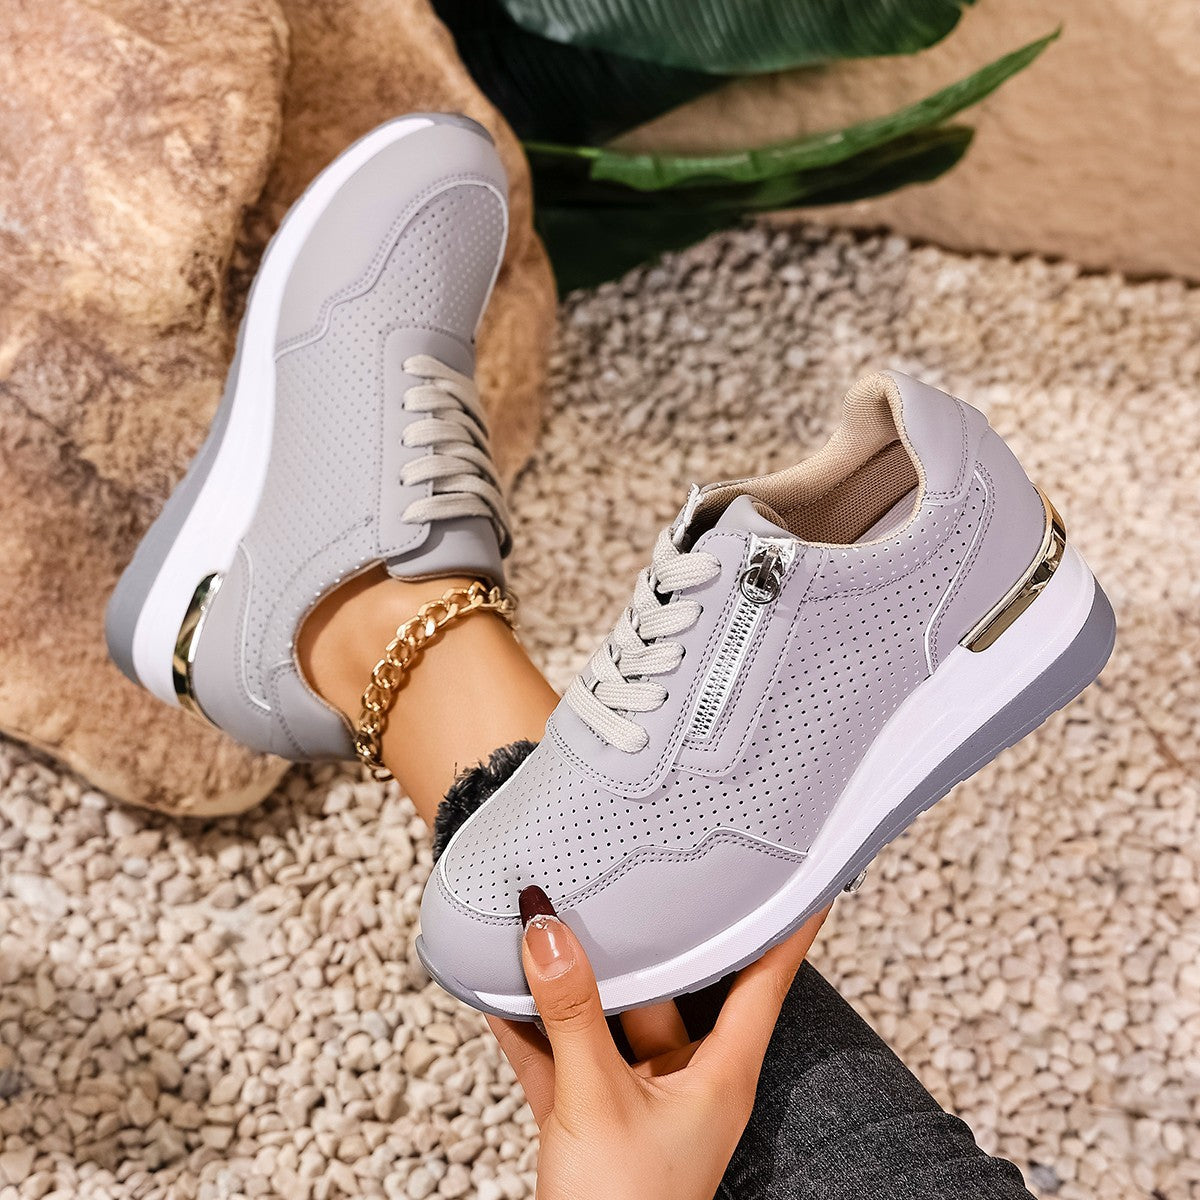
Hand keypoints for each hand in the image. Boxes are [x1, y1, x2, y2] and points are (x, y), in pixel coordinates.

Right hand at [487, 889, 829, 1199]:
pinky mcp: (590, 1117)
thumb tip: (548, 933)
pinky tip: (502, 990)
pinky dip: (534, 1026)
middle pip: (674, 987)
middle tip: (634, 874)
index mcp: (721, 1073)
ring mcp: (636, 1097)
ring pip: (608, 1018)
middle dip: (649, 937)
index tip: (798, 875)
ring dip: (575, 980)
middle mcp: (685, 1077)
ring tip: (548, 921)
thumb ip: (572, 1014)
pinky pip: (562, 1054)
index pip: (767, 980)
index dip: (785, 926)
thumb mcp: (595, 1101)